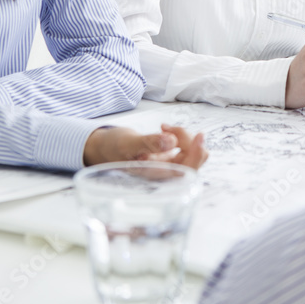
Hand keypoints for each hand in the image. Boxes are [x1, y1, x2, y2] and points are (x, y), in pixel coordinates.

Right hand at [83, 124, 207, 168]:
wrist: (104, 148)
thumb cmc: (112, 148)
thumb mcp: (127, 143)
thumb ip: (149, 143)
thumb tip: (171, 142)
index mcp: (155, 176)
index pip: (185, 171)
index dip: (196, 155)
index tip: (199, 136)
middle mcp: (165, 174)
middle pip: (193, 162)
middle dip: (188, 140)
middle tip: (168, 128)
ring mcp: (168, 166)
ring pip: (191, 153)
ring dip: (184, 137)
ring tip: (164, 127)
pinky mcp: (169, 158)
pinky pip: (185, 148)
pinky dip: (180, 136)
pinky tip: (165, 129)